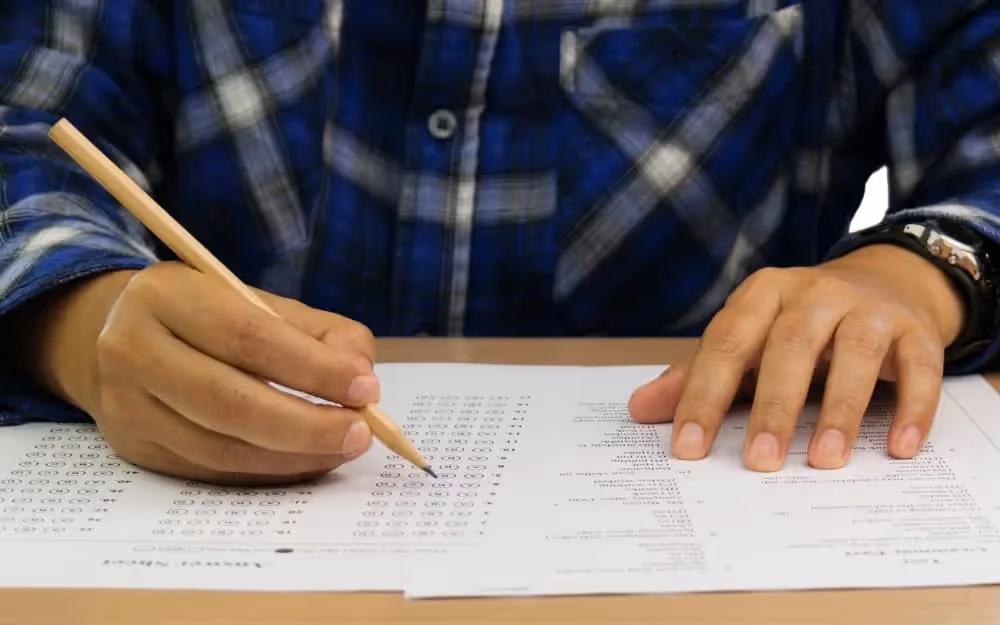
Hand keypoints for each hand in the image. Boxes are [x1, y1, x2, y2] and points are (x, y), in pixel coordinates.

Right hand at [15, 262, 378, 484]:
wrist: (119, 337)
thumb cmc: (209, 318)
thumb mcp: (259, 303)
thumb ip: (320, 332)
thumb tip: (361, 376)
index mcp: (168, 295)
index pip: (249, 338)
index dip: (313, 368)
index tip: (366, 389)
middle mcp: (134, 348)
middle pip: (229, 401)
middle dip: (307, 425)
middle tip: (361, 434)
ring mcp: (126, 404)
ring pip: (219, 447)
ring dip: (293, 457)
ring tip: (341, 450)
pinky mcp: (135, 447)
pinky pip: (211, 470)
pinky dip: (268, 471)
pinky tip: (305, 462)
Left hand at [628, 244, 965, 470]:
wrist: (882, 283)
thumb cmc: (797, 325)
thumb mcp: (746, 341)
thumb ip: (697, 375)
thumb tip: (639, 409)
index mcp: (762, 294)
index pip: (726, 344)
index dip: (704, 396)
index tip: (688, 448)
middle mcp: (815, 293)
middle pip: (790, 346)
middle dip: (773, 406)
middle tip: (758, 461)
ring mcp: (869, 308)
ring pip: (857, 353)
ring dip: (840, 409)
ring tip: (823, 460)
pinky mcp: (916, 330)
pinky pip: (920, 367)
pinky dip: (912, 408)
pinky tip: (898, 448)